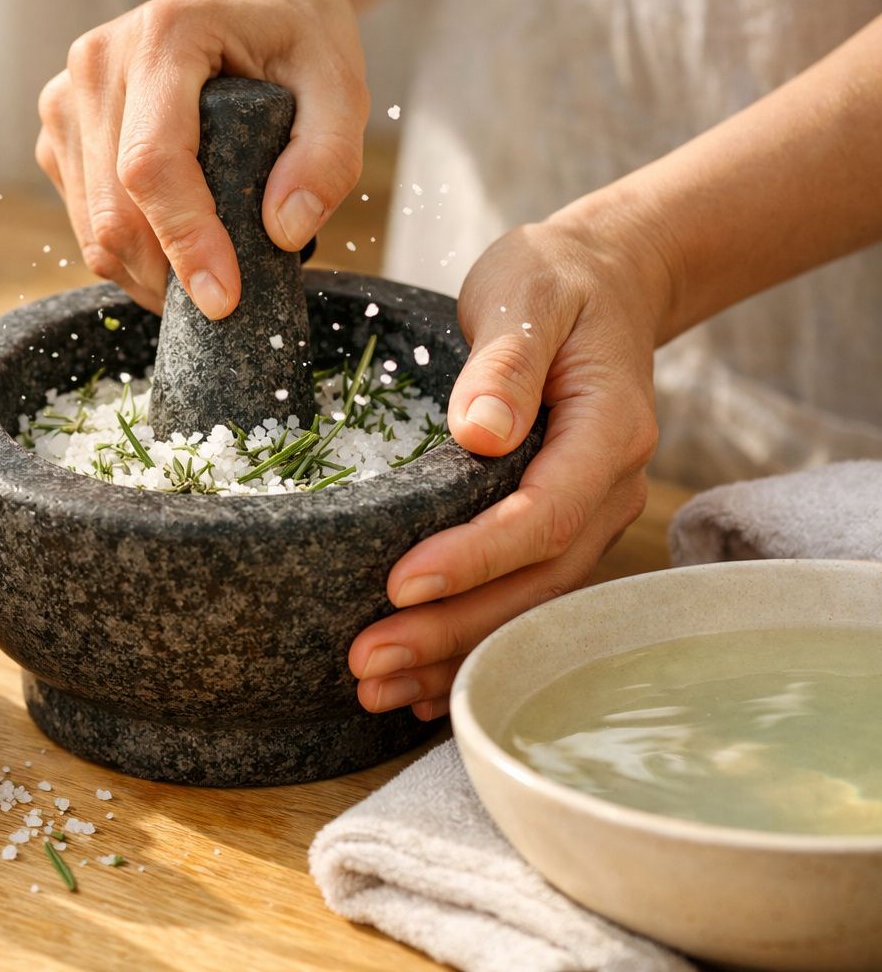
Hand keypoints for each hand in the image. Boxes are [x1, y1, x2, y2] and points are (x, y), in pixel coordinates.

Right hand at [34, 0, 368, 316]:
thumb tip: (284, 230)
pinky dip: (129, 256)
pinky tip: (173, 243)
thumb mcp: (341, 81)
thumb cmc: (290, 34)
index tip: (222, 298)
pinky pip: (84, 224)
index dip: (185, 241)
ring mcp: (67, 102)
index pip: (152, 164)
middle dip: (169, 275)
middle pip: (114, 211)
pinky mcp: (59, 135)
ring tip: (205, 269)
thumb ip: (329, 156)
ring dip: (148, 274)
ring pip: (93, 230)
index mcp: (163, 38)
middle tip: (226, 297)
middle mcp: (98, 65)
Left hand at [349, 213, 673, 719]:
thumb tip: (481, 430)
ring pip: (528, 606)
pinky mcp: (558, 529)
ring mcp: (588, 517)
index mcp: (607, 432)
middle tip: (365, 662)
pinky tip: (420, 689)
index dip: (474, 557)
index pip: (543, 513)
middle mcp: (609, 490)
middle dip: (450, 631)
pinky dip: (473, 645)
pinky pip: (522, 600)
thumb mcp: (527, 292)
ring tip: (374, 689)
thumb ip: (505, 360)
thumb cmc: (554, 283)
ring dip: (455, 655)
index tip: (399, 583)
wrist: (600, 284)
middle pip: (534, 583)